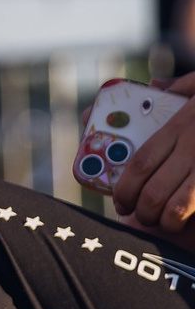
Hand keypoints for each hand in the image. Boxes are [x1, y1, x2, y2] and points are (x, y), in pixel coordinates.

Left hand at [114, 90, 194, 241]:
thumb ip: (183, 86)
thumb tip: (154, 86)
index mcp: (183, 125)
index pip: (141, 163)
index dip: (126, 188)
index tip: (120, 201)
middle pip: (155, 191)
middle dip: (144, 212)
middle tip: (143, 216)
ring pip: (179, 207)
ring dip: (167, 222)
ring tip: (166, 223)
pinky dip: (194, 221)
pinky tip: (193, 221)